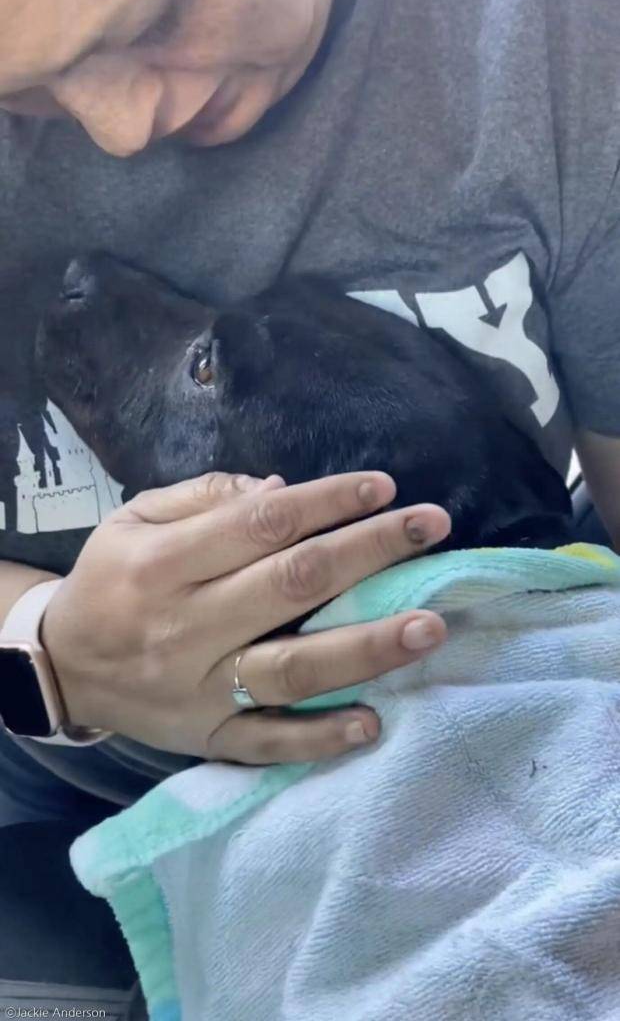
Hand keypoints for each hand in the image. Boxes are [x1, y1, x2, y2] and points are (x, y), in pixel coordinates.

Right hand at [42, 471, 448, 763]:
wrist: (61, 667)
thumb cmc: (111, 579)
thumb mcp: (134, 518)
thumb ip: (203, 498)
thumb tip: (282, 491)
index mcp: (165, 564)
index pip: (261, 526)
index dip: (328, 502)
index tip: (384, 487)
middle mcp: (185, 626)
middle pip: (291, 586)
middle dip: (369, 551)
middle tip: (433, 526)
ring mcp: (199, 689)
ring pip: (293, 669)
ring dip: (367, 647)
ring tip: (430, 626)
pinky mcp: (206, 737)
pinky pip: (267, 742)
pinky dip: (320, 737)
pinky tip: (373, 722)